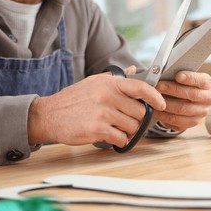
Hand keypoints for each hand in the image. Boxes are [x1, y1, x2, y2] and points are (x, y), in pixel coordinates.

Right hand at [27, 72, 165, 146]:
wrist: (48, 115)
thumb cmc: (73, 100)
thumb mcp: (94, 82)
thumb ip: (115, 79)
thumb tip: (133, 69)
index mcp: (109, 83)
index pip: (140, 87)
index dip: (155, 97)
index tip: (161, 104)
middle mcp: (107, 95)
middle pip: (140, 112)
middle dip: (137, 120)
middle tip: (127, 122)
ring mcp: (103, 112)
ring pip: (133, 127)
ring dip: (128, 131)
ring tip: (116, 129)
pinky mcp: (98, 129)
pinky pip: (122, 138)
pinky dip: (120, 140)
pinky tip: (111, 137)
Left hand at [154, 71, 210, 131]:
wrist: (187, 99)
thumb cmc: (182, 83)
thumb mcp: (184, 76)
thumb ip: (177, 75)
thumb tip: (162, 73)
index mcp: (207, 84)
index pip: (201, 81)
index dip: (190, 78)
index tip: (178, 75)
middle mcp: (207, 99)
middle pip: (191, 95)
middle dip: (173, 90)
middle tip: (158, 86)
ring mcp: (201, 113)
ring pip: (182, 109)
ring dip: (166, 104)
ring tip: (154, 99)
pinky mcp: (192, 123)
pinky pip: (177, 121)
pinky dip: (164, 116)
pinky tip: (155, 110)